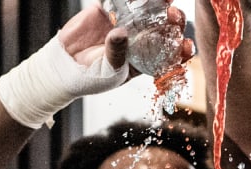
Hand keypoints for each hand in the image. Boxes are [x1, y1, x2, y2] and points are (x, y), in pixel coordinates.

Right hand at [0, 4, 188, 127]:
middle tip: (174, 15)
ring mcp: (125, 22)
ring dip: (157, 1)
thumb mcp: (108, 71)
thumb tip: (121, 32)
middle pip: (162, 26)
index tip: (186, 44)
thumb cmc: (90, 78)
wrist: (63, 68)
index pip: (169, 52)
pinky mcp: (108, 10)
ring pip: (146, 8)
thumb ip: (117, 52)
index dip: (180, 48)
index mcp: (146, 58)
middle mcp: (139, 38)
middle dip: (172, 20)